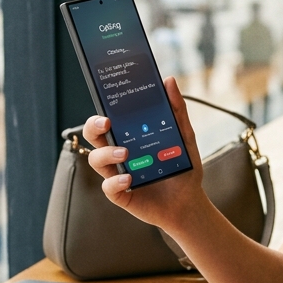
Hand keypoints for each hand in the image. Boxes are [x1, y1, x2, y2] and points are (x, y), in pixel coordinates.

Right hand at [83, 76, 210, 230]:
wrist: (189, 202)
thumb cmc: (182, 167)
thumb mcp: (185, 137)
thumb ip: (177, 110)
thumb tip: (169, 80)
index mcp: (129, 136)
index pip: (107, 119)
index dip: (100, 110)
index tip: (107, 102)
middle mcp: (118, 153)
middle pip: (93, 136)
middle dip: (93, 127)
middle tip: (107, 123)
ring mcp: (117, 173)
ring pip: (96, 160)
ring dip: (106, 154)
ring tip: (126, 153)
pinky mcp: (120, 194)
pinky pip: (108, 187)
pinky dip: (115, 182)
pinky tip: (129, 179)